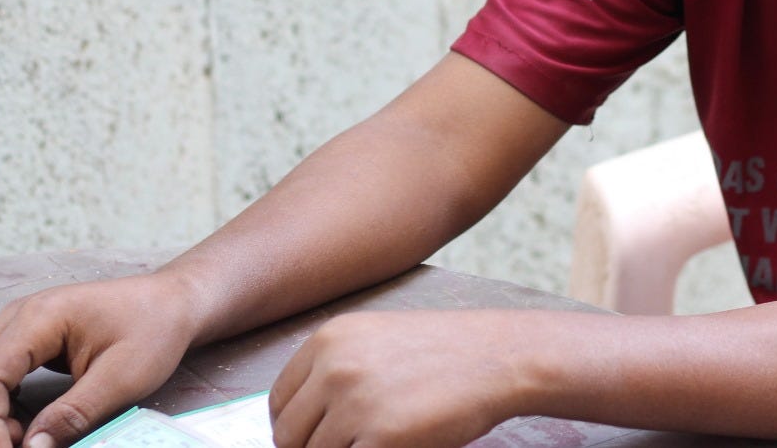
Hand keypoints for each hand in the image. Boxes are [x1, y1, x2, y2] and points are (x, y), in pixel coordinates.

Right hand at [0, 272, 199, 447]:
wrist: (173, 302)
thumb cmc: (153, 330)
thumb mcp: (123, 379)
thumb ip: (74, 415)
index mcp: (41, 317)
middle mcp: (20, 313)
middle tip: (18, 447)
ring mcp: (19, 320)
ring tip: (19, 434)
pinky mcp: (26, 333)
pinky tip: (19, 416)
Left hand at [269, 310, 531, 447]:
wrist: (496, 356)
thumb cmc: (443, 351)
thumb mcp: (377, 341)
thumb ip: (334, 372)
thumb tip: (300, 421)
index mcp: (328, 340)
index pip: (279, 401)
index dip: (291, 427)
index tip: (310, 438)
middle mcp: (334, 368)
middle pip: (288, 436)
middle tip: (347, 445)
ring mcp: (355, 404)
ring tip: (376, 441)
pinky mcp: (381, 438)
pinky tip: (394, 446)